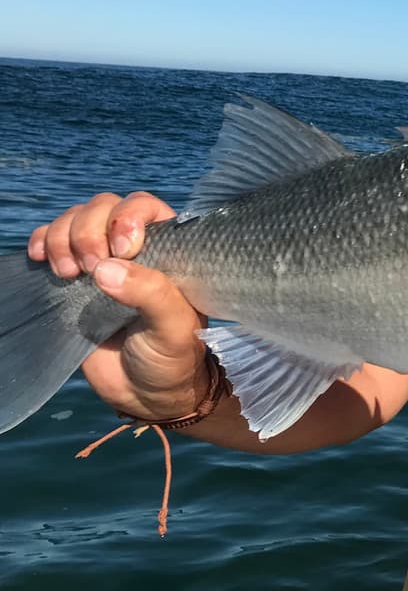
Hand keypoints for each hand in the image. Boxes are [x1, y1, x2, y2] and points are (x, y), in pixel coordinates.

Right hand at [27, 192, 210, 420]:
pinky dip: (41, 241)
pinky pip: (50, 241)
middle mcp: (134, 248)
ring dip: (62, 237)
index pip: (145, 207)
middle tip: (89, 268)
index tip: (122, 249)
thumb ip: (151, 294)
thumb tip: (105, 268)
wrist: (145, 392)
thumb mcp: (174, 328)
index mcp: (169, 250)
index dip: (127, 216)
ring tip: (67, 273)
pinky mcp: (73, 279)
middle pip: (103, 207)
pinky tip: (40, 259)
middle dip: (88, 230)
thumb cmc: (172, 356)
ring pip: (75, 220)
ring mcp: (101, 261)